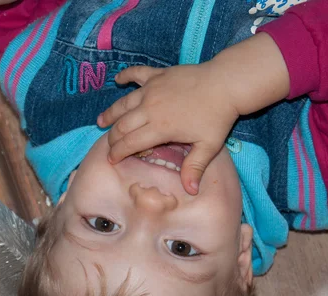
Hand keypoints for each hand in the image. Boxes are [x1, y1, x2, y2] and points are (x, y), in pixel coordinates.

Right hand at [98, 63, 238, 194]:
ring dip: (111, 113)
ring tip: (101, 121)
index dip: (117, 153)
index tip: (111, 160)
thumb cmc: (217, 116)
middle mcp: (150, 108)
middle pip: (122, 125)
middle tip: (109, 146)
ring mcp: (152, 89)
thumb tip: (190, 190)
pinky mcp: (158, 75)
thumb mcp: (208, 146)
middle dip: (112, 137)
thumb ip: (194, 168)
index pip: (130, 143)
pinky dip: (125, 76)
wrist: (225, 84)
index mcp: (160, 127)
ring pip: (123, 103)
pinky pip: (136, 74)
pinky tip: (118, 80)